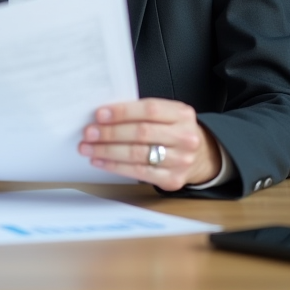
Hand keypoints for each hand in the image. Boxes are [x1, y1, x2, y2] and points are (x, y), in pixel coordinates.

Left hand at [78, 98, 220, 190]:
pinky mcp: (173, 179)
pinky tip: (100, 162)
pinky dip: (115, 167)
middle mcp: (185, 137)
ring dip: (107, 151)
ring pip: (137, 154)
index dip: (122, 112)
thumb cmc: (173, 131)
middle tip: (88, 133)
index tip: (99, 115)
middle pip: (141, 133)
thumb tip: (103, 116)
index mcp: (182, 113)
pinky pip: (139, 172)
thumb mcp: (166, 114)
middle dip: (110, 133)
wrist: (201, 156)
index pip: (149, 110)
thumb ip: (140, 113)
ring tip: (88, 148)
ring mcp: (181, 160)